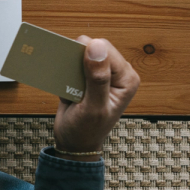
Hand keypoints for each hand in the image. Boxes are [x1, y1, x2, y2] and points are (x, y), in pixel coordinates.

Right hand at [52, 37, 140, 161]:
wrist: (74, 144)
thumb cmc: (87, 130)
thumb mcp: (94, 107)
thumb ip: (97, 79)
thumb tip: (96, 46)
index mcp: (127, 78)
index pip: (105, 50)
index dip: (86, 55)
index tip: (73, 72)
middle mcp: (117, 73)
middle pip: (94, 48)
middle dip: (78, 59)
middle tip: (70, 81)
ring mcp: (102, 74)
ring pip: (82, 53)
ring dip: (70, 64)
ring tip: (67, 83)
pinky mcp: (87, 77)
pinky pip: (74, 63)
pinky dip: (65, 69)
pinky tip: (63, 83)